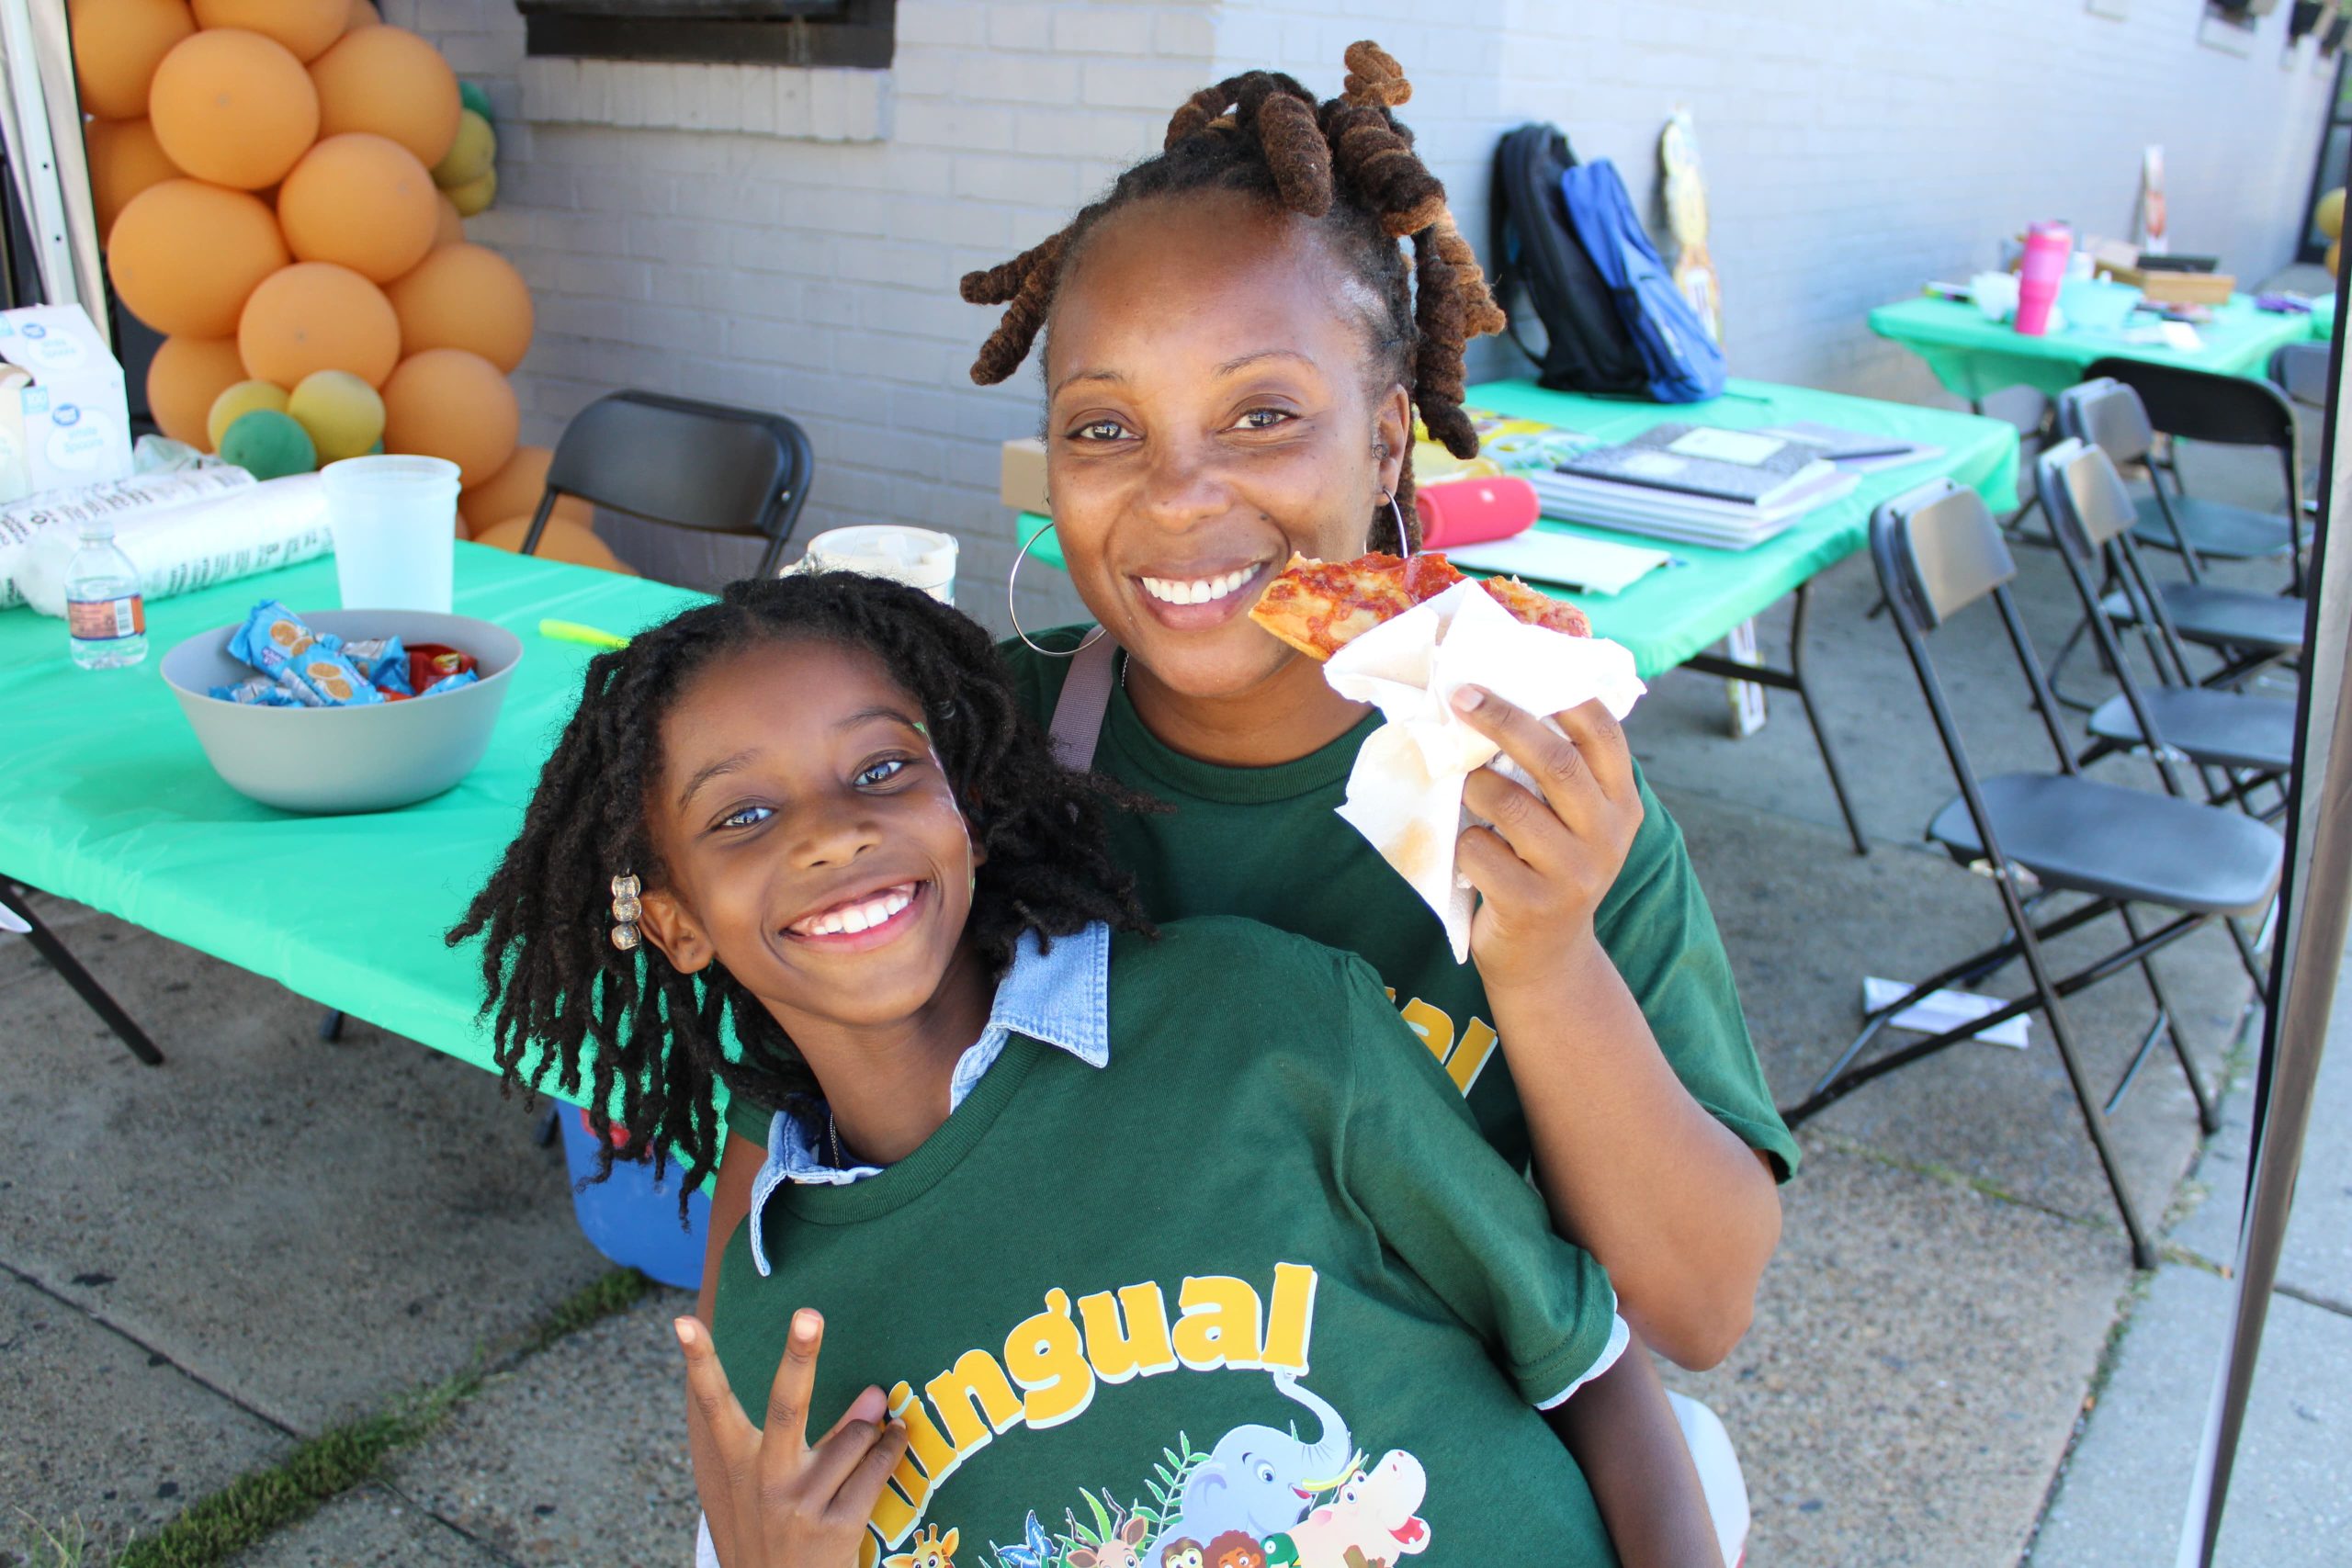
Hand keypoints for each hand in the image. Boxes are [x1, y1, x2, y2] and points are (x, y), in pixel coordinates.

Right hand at [678, 1310, 908, 1567]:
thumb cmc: (781, 1529)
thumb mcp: (780, 1482)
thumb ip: (822, 1434)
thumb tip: (874, 1392)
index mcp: (739, 1465)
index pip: (713, 1405)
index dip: (698, 1362)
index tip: (682, 1322)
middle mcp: (766, 1481)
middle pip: (786, 1406)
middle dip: (799, 1356)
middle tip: (808, 1315)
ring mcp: (800, 1505)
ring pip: (855, 1436)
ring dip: (872, 1426)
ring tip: (880, 1424)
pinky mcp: (837, 1527)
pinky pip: (877, 1467)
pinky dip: (892, 1446)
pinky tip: (896, 1438)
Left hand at [1449, 688, 1642, 988]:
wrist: (1545, 958)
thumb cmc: (1547, 868)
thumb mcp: (1575, 821)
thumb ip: (1560, 771)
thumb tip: (1501, 695)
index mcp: (1620, 803)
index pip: (1603, 733)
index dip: (1561, 695)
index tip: (1512, 671)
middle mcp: (1605, 836)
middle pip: (1554, 760)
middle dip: (1502, 720)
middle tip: (1462, 696)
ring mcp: (1572, 874)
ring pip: (1508, 803)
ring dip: (1474, 787)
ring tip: (1466, 789)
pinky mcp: (1531, 905)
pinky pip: (1480, 850)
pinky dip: (1463, 842)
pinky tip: (1470, 851)